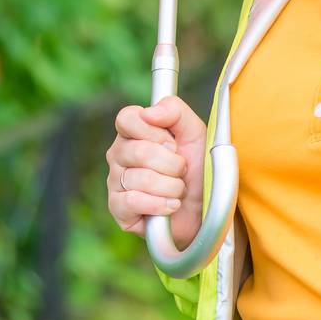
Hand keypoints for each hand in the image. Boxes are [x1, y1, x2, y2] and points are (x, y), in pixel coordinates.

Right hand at [106, 96, 206, 246]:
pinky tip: (170, 206)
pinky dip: (159, 204)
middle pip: (139, 151)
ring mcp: (115, 181)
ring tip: (178, 190)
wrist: (205, 208)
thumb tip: (149, 112)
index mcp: (133, 131)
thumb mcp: (194, 132)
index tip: (173, 144)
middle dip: (172, 164)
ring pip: (140, 179)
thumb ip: (174, 111)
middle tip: (181, 170)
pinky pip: (132, 202)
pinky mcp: (117, 208)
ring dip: (171, 187)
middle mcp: (119, 154)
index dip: (155, 132)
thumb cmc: (197, 167)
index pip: (126, 118)